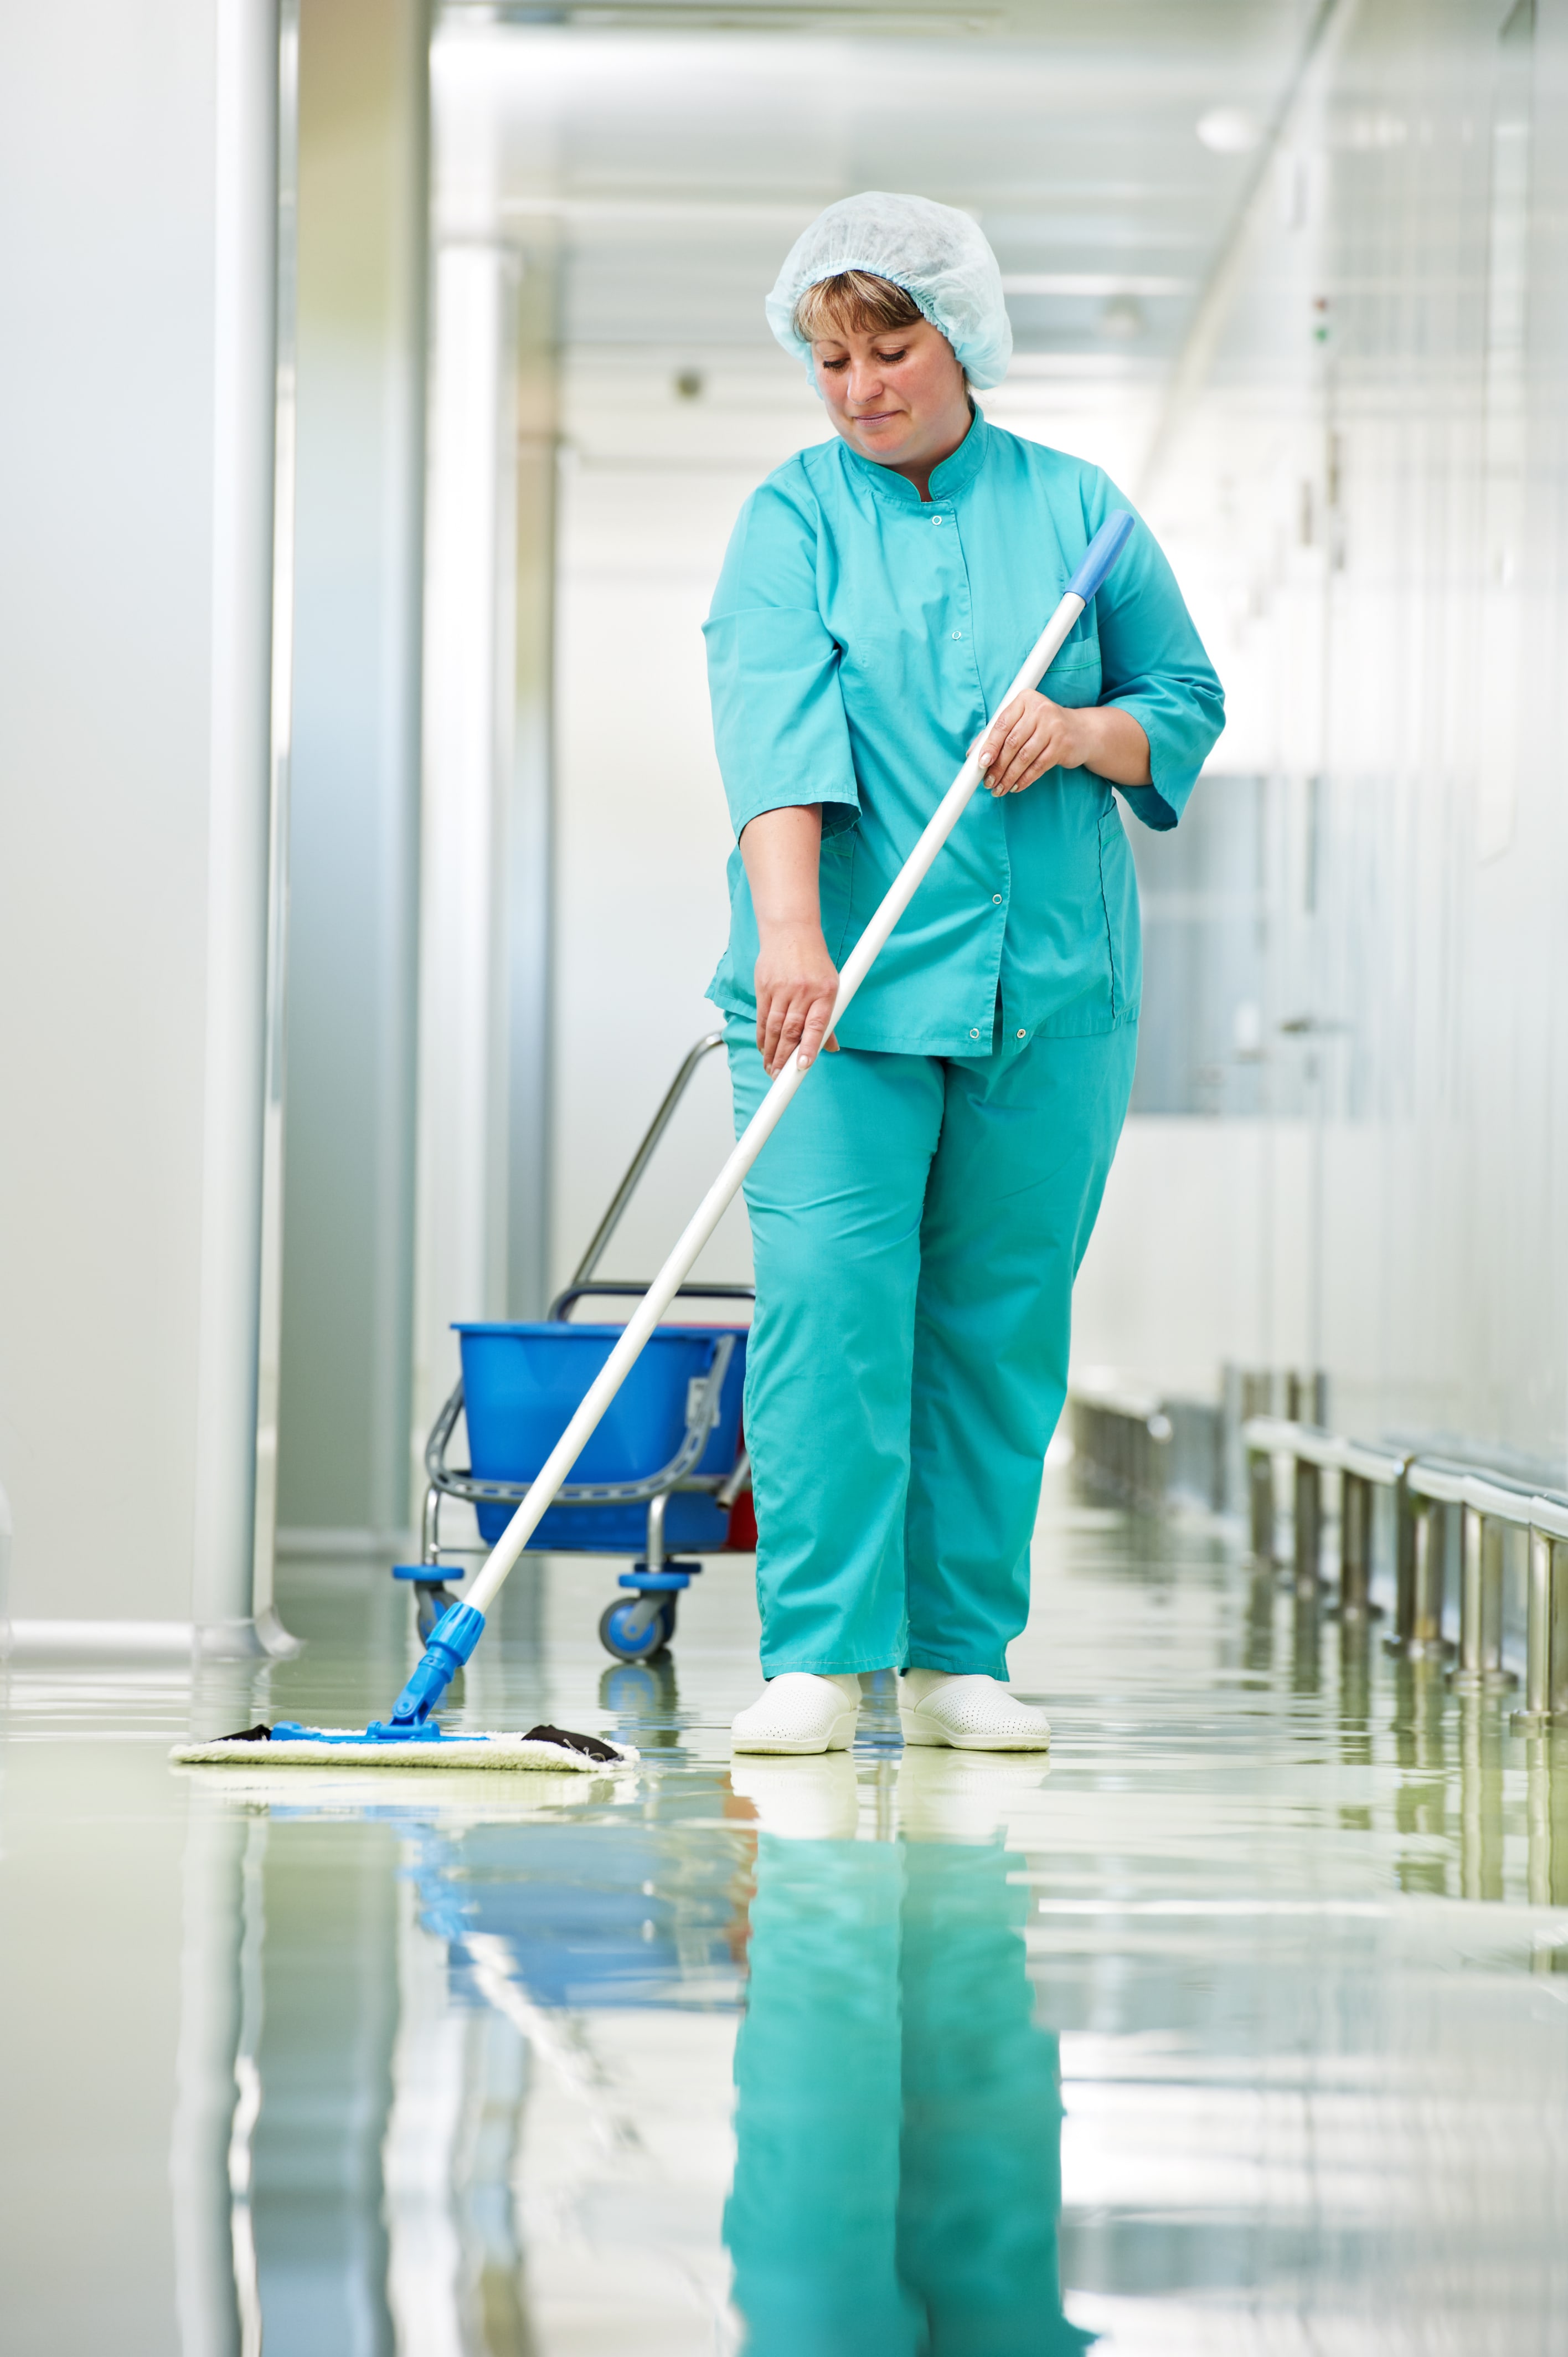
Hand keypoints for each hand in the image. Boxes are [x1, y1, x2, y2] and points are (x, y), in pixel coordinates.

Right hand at [754, 922, 839, 1075]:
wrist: (791, 931)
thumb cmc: (814, 961)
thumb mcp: (831, 986)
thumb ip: (829, 1018)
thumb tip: (831, 1048)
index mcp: (824, 992)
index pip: (815, 1025)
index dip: (808, 1047)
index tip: (802, 1066)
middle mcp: (802, 991)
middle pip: (790, 1030)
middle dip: (784, 1058)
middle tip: (780, 1078)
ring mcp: (781, 989)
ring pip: (774, 1027)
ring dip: (771, 1052)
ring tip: (771, 1069)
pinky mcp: (764, 986)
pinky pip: (763, 1017)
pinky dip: (763, 1037)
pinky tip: (764, 1050)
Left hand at [975, 693, 1151, 793]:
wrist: (1080, 731)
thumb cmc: (1042, 727)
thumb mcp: (1021, 723)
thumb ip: (997, 734)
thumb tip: (973, 754)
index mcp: (1025, 699)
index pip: (1002, 724)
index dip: (989, 746)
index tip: (980, 763)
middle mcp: (1040, 709)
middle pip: (1012, 743)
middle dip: (997, 767)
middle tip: (988, 782)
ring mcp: (1054, 726)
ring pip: (1024, 757)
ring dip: (1009, 777)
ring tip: (999, 788)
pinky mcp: (1063, 744)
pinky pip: (1038, 766)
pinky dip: (1025, 779)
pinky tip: (1016, 786)